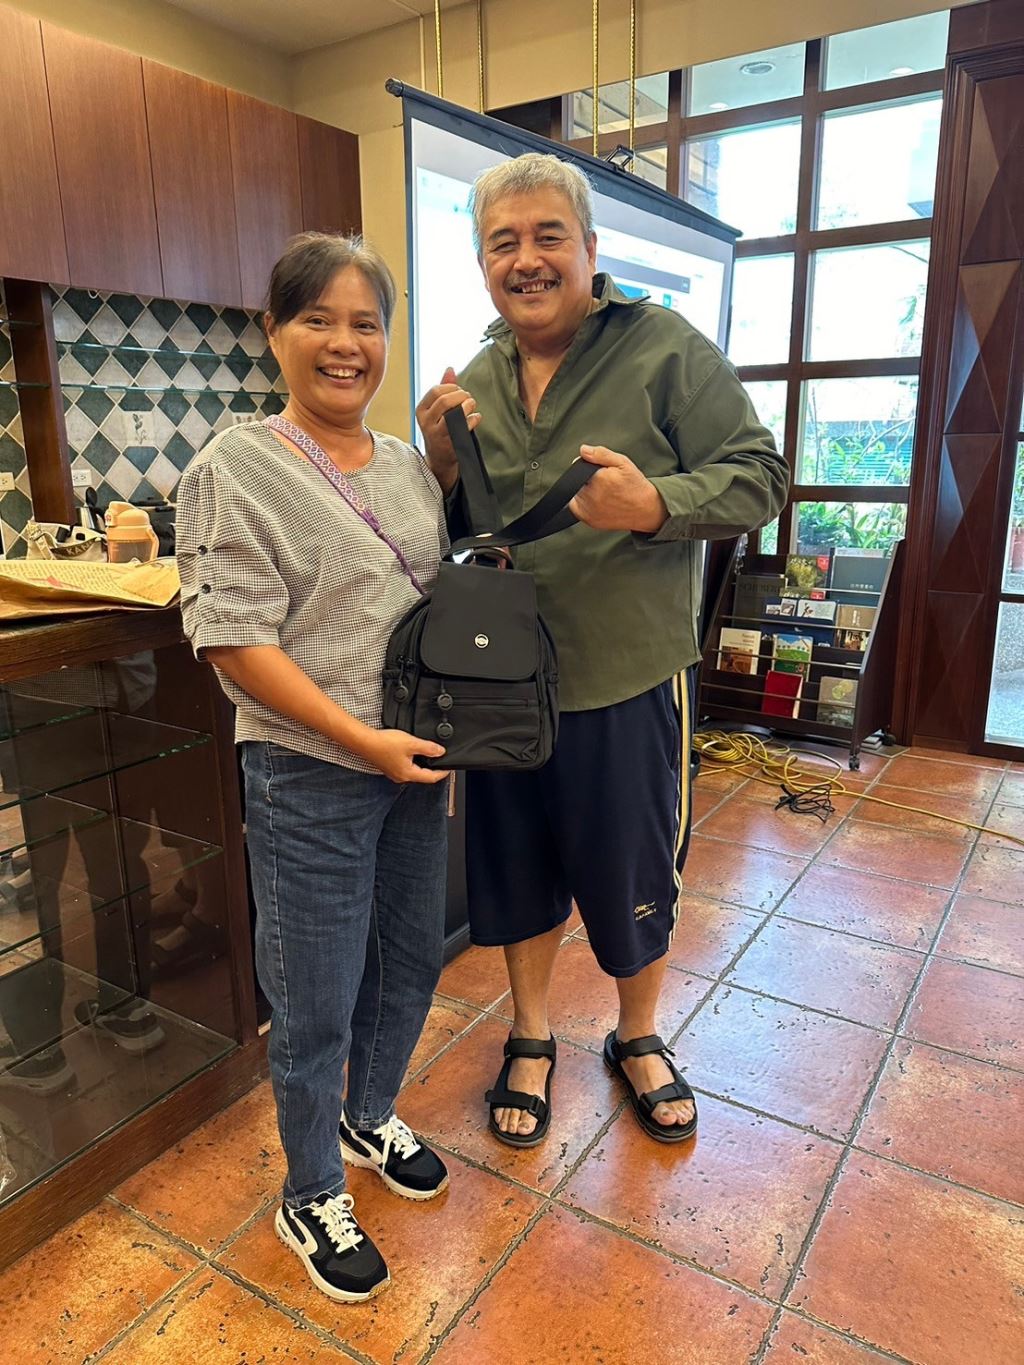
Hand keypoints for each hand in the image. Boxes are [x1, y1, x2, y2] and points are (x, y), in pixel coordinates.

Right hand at [362, 729, 450, 783]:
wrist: (365, 742)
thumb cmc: (384, 744)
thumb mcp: (412, 743)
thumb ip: (428, 748)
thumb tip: (440, 752)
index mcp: (408, 774)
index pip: (431, 778)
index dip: (442, 773)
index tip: (449, 768)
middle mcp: (401, 776)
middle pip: (422, 776)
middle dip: (433, 769)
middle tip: (441, 762)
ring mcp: (394, 772)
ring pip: (413, 771)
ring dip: (422, 764)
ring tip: (429, 755)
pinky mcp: (388, 766)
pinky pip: (405, 766)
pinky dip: (412, 761)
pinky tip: (412, 753)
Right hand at [415, 367, 480, 491]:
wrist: (440, 458)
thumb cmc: (440, 429)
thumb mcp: (436, 409)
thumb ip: (443, 388)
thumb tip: (450, 369)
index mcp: (421, 410)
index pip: (436, 390)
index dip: (452, 387)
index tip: (459, 390)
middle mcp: (426, 422)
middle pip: (445, 400)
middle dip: (461, 395)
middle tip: (468, 398)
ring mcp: (438, 435)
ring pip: (454, 413)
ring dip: (468, 405)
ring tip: (472, 405)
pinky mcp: (451, 444)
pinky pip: (466, 427)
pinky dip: (474, 419)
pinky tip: (476, 417)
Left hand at [568, 445, 668, 533]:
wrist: (645, 509)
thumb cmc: (635, 485)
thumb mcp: (622, 462)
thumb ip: (601, 454)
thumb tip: (583, 450)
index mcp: (600, 479)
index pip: (579, 468)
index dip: (589, 468)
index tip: (601, 472)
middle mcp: (592, 496)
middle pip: (577, 481)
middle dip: (587, 480)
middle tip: (605, 483)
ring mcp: (589, 510)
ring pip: (576, 494)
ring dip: (584, 492)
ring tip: (604, 493)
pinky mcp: (588, 519)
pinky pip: (577, 507)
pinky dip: (583, 503)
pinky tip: (598, 501)